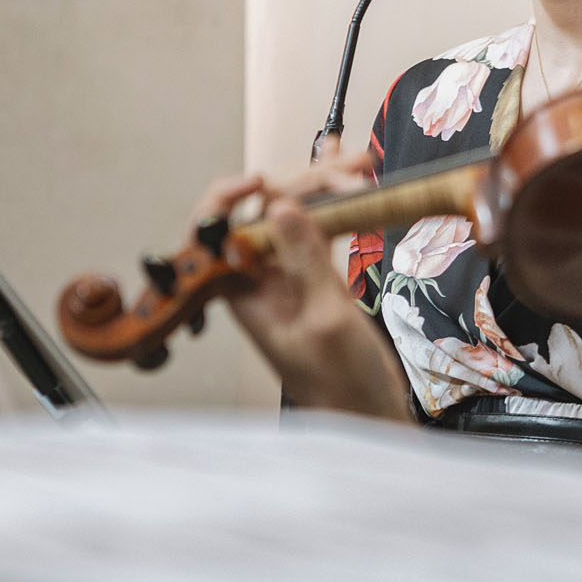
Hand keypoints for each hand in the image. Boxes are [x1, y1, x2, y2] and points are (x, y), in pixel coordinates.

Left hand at [190, 156, 412, 421]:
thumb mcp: (325, 319)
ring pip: (297, 212)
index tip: (260, 181)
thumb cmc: (340, 385)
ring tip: (362, 167)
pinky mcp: (314, 274)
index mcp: (241, 291)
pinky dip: (337, 202)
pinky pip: (319, 226)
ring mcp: (286, 273)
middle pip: (266, 210)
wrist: (367, 414)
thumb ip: (305, 261)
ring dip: (328, 185)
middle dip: (304, 182)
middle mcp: (257, 277)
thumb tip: (281, 207)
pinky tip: (355, 178)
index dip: (228, 199)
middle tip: (351, 172)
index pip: (215, 232)